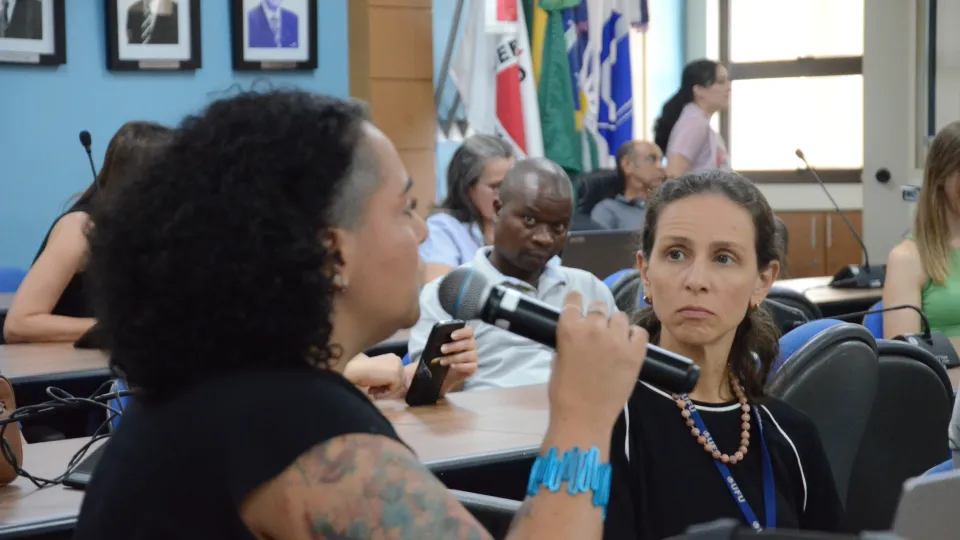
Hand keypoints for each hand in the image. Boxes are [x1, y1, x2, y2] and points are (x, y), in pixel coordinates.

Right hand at [343, 353, 406, 399]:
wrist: (355, 370)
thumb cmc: (360, 369)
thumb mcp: (377, 369)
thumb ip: (385, 374)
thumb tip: (391, 384)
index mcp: (393, 357)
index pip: (395, 374)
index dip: (385, 382)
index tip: (373, 385)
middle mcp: (398, 360)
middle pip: (398, 380)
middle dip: (385, 386)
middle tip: (371, 389)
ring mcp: (398, 368)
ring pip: (396, 386)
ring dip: (383, 391)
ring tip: (371, 390)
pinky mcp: (397, 376)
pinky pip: (393, 390)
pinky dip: (383, 393)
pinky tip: (372, 390)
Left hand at [402, 325, 478, 395]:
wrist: (443, 372)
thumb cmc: (442, 355)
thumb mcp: (439, 347)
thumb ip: (441, 340)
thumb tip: (437, 338)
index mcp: (465, 336)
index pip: (468, 330)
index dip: (461, 332)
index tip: (452, 336)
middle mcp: (471, 345)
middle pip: (467, 343)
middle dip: (453, 346)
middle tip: (442, 349)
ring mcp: (473, 356)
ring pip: (468, 355)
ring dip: (453, 358)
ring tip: (442, 361)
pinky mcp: (472, 367)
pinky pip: (469, 366)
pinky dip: (460, 366)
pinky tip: (452, 366)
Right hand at [551, 291, 647, 431]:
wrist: (583, 418)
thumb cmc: (563, 393)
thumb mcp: (557, 360)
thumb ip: (568, 341)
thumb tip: (577, 334)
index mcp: (569, 329)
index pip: (574, 300)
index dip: (577, 302)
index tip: (579, 307)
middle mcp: (594, 328)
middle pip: (600, 306)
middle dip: (598, 316)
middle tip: (597, 331)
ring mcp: (617, 340)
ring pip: (620, 317)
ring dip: (615, 325)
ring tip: (614, 340)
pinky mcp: (636, 353)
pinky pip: (639, 332)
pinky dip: (634, 336)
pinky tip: (628, 346)